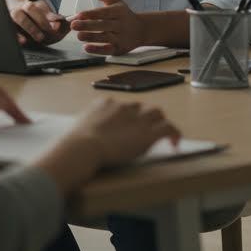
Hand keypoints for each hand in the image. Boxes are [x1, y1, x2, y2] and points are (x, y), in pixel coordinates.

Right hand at [7, 0, 68, 45]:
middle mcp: (23, 8)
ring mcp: (13, 15)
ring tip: (40, 38)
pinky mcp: (7, 25)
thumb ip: (61, 21)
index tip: (58, 23)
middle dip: (42, 21)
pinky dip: (15, 35)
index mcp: (35, 4)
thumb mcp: (48, 19)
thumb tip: (77, 19)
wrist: (18, 17)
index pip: (43, 8)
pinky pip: (9, 28)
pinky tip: (22, 41)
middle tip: (51, 31)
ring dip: (30, 27)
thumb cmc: (36, 21)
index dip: (51, 16)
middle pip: (30, 9)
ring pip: (18, 16)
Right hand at [63, 98, 179, 167]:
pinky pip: (169, 128)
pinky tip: (174, 143)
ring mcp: (137, 119)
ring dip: (158, 122)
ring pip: (157, 113)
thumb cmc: (76, 143)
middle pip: (140, 106)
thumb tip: (85, 135)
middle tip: (143, 131)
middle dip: (143, 117)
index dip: (126, 116)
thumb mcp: (79, 127)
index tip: (125, 127)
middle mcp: (124, 107)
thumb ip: (88, 126)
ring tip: (160, 134)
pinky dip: (174, 134)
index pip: (121, 105)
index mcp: (106, 103)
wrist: (84, 146)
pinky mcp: (148, 133)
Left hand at [70, 0, 146, 54]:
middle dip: (88, 25)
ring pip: (105, 38)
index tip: (78, 15)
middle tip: (73, 25)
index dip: (91, 14)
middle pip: (103, 25)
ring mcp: (120, 38)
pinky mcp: (119, 49)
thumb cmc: (124, 14)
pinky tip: (86, 48)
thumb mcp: (116, 1)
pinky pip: (108, 50)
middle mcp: (120, 25)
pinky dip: (98, 50)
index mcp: (119, 11)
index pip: (104, 12)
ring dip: (91, 37)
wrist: (141, 30)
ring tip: (79, 36)